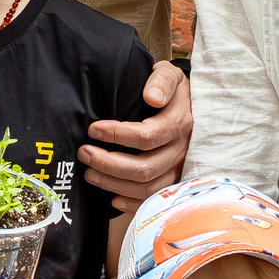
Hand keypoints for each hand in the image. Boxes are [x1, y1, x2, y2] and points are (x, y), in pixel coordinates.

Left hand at [81, 61, 192, 212]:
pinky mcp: (174, 183)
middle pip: (143, 168)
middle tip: (84, 153)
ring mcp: (178, 170)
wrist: (193, 108)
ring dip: (113, 183)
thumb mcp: (169, 75)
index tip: (93, 129)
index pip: (146, 137)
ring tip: (89, 173)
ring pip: (146, 188)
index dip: (116, 135)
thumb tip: (151, 96)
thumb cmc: (173, 91)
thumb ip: (161, 81)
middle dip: (107, 163)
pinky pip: (153, 201)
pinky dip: (130, 203)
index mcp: (178, 124)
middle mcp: (181, 151)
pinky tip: (111, 197)